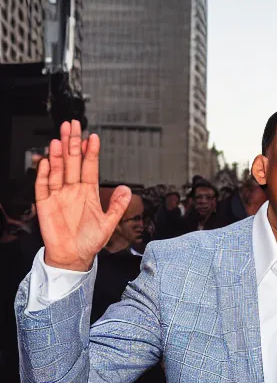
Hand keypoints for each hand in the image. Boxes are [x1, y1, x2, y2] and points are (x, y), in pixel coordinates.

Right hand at [36, 120, 131, 270]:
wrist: (73, 257)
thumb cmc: (89, 241)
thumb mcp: (109, 223)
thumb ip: (117, 206)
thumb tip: (126, 189)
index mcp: (88, 192)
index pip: (90, 167)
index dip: (91, 152)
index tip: (93, 138)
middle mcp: (73, 190)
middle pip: (72, 162)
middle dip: (72, 144)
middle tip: (73, 126)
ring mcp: (58, 195)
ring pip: (57, 170)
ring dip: (58, 155)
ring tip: (59, 139)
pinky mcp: (45, 204)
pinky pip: (43, 186)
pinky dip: (44, 174)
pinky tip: (46, 162)